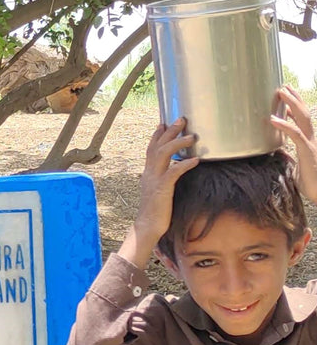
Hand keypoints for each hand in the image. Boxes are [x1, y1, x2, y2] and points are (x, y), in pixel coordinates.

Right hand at [117, 119, 197, 268]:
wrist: (147, 226)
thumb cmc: (156, 211)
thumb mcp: (158, 190)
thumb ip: (163, 179)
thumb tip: (172, 172)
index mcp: (148, 172)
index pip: (151, 148)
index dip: (157, 135)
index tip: (164, 123)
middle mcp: (149, 172)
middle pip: (158, 146)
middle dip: (169, 131)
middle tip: (181, 119)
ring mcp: (154, 179)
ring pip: (164, 154)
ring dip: (178, 143)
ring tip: (192, 136)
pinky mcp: (162, 188)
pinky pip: (173, 172)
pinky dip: (184, 164)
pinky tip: (196, 159)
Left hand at [273, 85, 316, 201]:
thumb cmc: (309, 183)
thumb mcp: (296, 167)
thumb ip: (289, 157)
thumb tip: (278, 152)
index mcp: (309, 142)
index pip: (301, 121)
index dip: (293, 108)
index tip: (284, 98)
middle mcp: (313, 139)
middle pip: (304, 114)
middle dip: (294, 99)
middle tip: (283, 86)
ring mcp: (312, 144)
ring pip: (302, 118)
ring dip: (291, 103)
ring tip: (280, 92)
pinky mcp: (308, 151)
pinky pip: (295, 135)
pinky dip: (284, 125)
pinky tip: (272, 119)